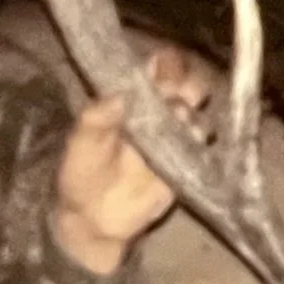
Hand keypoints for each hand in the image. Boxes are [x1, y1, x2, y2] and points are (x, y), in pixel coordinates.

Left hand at [50, 45, 211, 274]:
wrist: (92, 219)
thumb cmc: (83, 172)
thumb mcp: (81, 143)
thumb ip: (97, 118)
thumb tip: (121, 95)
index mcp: (134, 100)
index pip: (157, 71)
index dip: (166, 64)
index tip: (165, 65)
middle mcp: (160, 115)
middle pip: (186, 89)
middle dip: (189, 85)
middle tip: (183, 94)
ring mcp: (175, 141)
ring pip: (197, 117)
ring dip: (193, 116)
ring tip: (182, 123)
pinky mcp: (185, 168)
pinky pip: (202, 151)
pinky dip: (201, 145)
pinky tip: (193, 143)